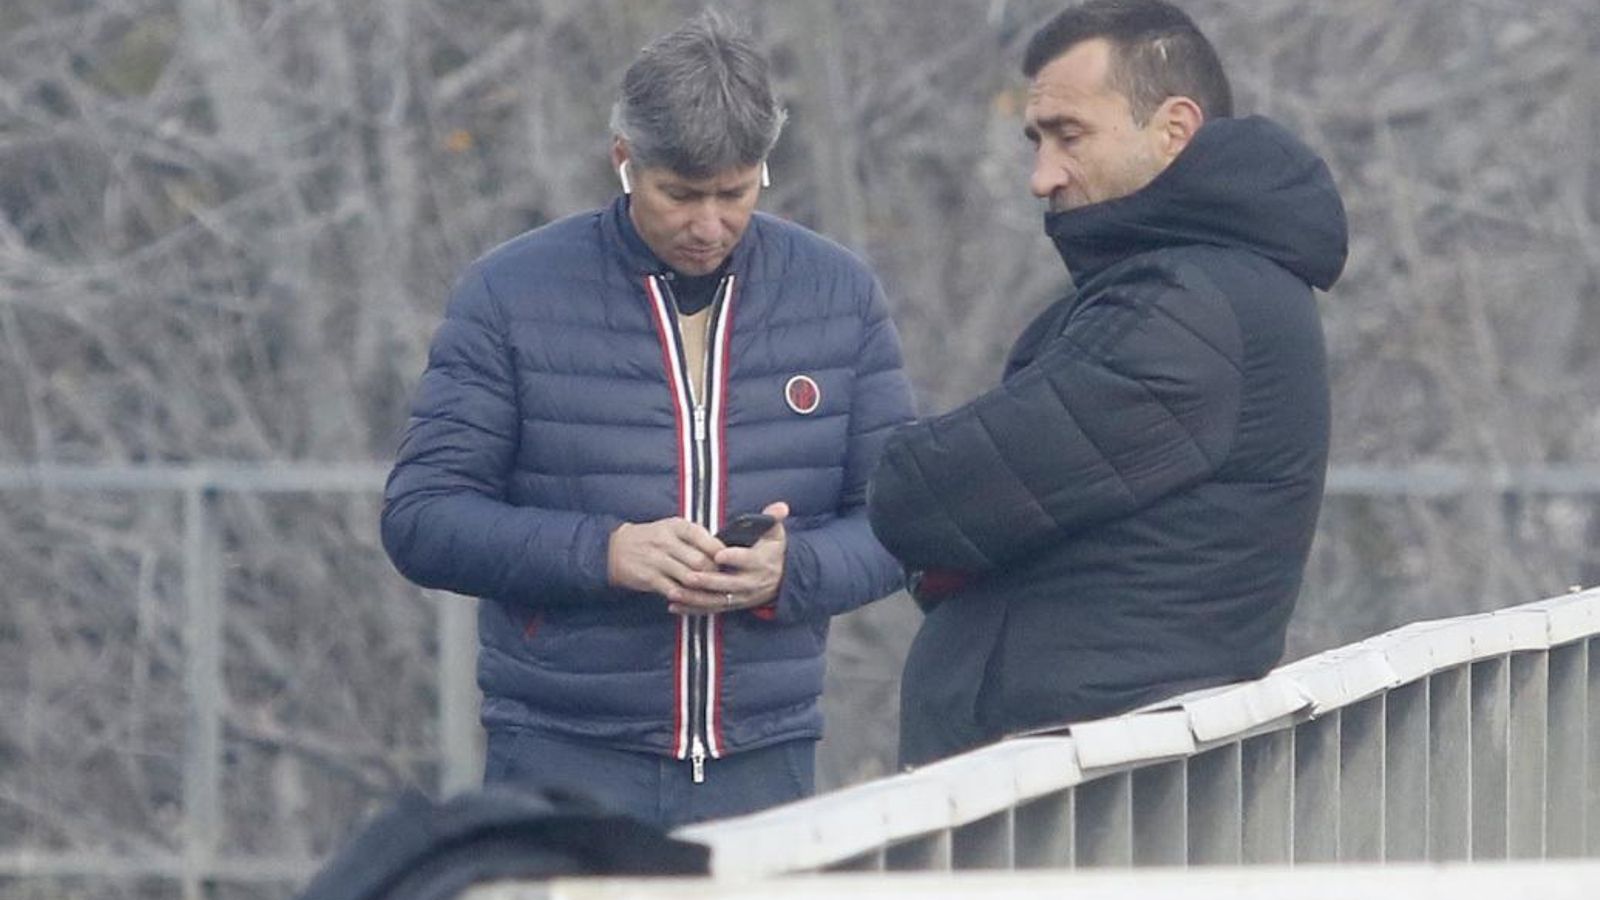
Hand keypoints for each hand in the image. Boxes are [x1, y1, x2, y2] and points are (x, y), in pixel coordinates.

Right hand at [607, 517, 725, 604]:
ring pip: (690, 578)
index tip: (728, 561)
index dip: (720, 552)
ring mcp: (657, 561)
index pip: (705, 538)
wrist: (615, 549)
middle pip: (700, 561)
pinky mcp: (650, 578)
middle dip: (714, 573)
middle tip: (722, 580)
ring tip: (712, 591)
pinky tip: (693, 598)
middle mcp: (666, 541)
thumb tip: (722, 550)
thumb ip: (694, 537)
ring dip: (703, 588)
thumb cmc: (651, 538)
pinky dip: (687, 597)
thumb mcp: (671, 528)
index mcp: (676, 526)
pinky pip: (674, 591)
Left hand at [674, 502, 788, 614]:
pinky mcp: (731, 606)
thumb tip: (780, 507)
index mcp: (761, 562)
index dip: (734, 558)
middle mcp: (750, 583)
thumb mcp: (775, 534)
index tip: (718, 554)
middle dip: (708, 581)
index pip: (748, 560)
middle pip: (728, 584)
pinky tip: (674, 606)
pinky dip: (692, 609)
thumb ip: (773, 519)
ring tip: (674, 593)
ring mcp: (740, 597)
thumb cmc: (772, 551)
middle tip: (689, 576)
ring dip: (695, 598)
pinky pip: (710, 610)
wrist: (781, 579)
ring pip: (716, 600)